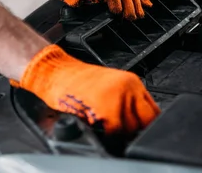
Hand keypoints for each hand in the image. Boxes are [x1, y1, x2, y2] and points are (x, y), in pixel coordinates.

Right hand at [13, 45, 159, 134]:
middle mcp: (128, 89)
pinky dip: (108, 135)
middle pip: (146, 122)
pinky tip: (97, 125)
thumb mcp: (110, 85)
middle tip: (117, 126)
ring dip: (119, 132)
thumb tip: (142, 123)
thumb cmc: (76, 80)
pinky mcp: (105, 110)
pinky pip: (115, 134)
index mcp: (131, 82)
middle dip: (134, 129)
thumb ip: (128, 101)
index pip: (154, 112)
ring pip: (131, 130)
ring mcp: (118, 99)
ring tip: (103, 122)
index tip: (140, 129)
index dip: (147, 124)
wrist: (54, 72)